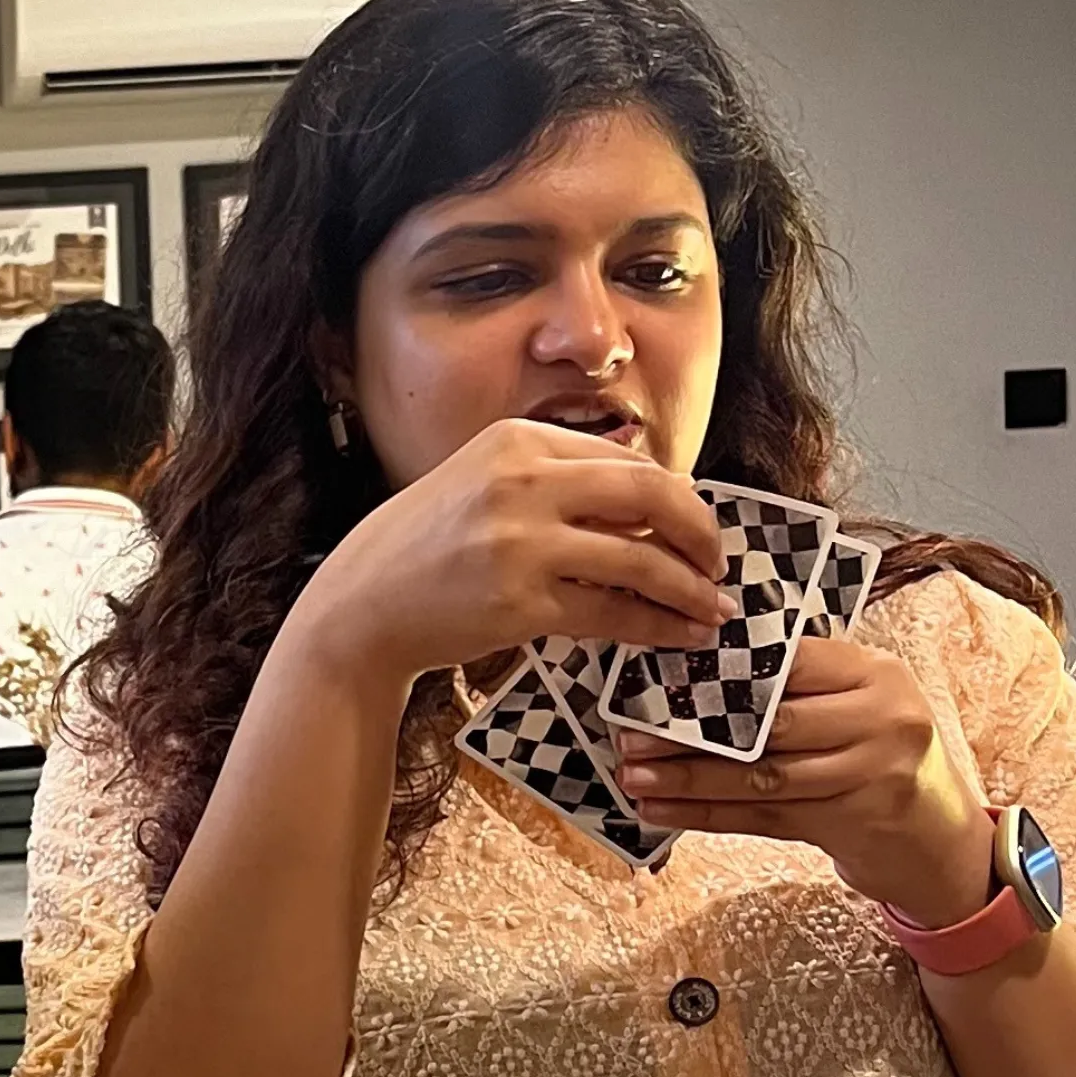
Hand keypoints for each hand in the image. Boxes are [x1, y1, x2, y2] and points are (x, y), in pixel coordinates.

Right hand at [276, 419, 724, 702]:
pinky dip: (656, 627)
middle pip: (649, 492)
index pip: (623, 459)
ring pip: (641, 557)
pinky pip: (613, 612)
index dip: (672, 495)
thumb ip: (547, 483)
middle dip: (700, 529)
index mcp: (515, 439)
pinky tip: (677, 636)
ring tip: (711, 609)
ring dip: (689, 587)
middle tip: (719, 562)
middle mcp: (522, 481)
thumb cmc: (416, 554)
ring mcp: (521, 542)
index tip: (691, 525)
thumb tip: (639, 505)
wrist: (356, 612)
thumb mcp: (476, 485)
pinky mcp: (521, 602)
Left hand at [613, 634, 996, 921]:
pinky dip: (706, 814)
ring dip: (689, 778)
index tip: (663, 677)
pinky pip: (762, 817)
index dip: (722, 671)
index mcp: (876, 673)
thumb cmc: (878, 753)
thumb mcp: (858, 703)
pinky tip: (662, 810)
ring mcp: (869, 773)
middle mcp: (881, 717)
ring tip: (635, 776)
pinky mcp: (847, 823)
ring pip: (761, 775)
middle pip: (770, 722)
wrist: (935, 832)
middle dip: (693, 730)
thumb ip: (801, 685)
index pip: (789, 662)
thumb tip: (701, 673)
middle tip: (632, 732)